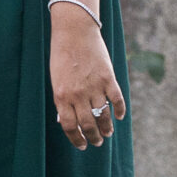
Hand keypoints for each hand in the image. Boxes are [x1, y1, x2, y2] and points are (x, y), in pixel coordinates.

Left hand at [50, 11, 123, 148]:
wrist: (74, 31)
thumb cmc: (62, 55)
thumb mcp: (56, 80)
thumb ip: (63, 100)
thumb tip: (67, 121)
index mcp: (62, 96)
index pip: (70, 127)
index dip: (76, 139)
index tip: (82, 145)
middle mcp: (78, 95)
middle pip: (88, 125)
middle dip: (93, 137)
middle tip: (97, 142)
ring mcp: (94, 87)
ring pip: (104, 116)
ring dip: (106, 128)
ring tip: (107, 133)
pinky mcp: (108, 78)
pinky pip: (117, 101)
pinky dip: (119, 111)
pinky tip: (118, 116)